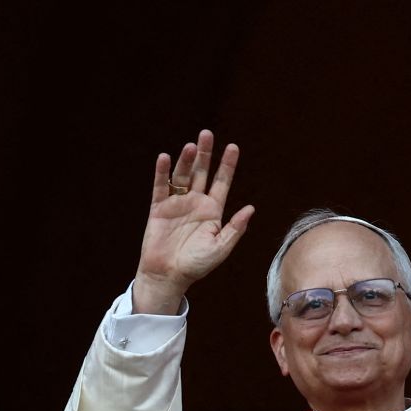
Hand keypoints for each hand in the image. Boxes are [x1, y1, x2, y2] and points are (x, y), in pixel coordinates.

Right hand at [132, 129, 253, 314]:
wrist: (168, 276)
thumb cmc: (196, 265)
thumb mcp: (220, 248)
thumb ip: (235, 228)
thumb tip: (251, 208)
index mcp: (213, 211)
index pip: (222, 182)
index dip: (227, 165)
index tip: (233, 147)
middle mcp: (195, 203)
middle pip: (201, 172)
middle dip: (205, 154)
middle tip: (207, 134)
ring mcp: (177, 204)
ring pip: (182, 176)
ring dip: (186, 160)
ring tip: (190, 146)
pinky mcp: (159, 208)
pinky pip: (161, 187)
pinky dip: (162, 172)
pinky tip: (165, 158)